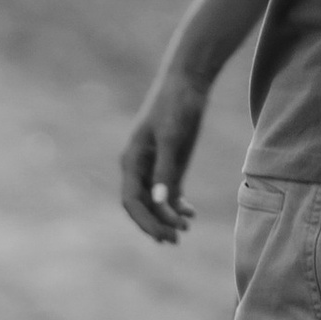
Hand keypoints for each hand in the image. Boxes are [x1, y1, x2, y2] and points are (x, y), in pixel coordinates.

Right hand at [120, 60, 210, 242]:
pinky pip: (167, 190)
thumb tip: (159, 203)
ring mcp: (153, 163)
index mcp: (131, 160)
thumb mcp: (172, 137)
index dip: (145, 222)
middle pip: (141, 205)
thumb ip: (165, 170)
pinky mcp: (168, 160)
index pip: (131, 201)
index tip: (164, 235)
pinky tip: (190, 213)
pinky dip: (176, 204)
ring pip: (155, 200)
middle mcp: (138, 165)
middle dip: (156, 224)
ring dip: (167, 216)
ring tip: (186, 228)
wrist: (188, 80)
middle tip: (177, 239)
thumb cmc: (176, 105)